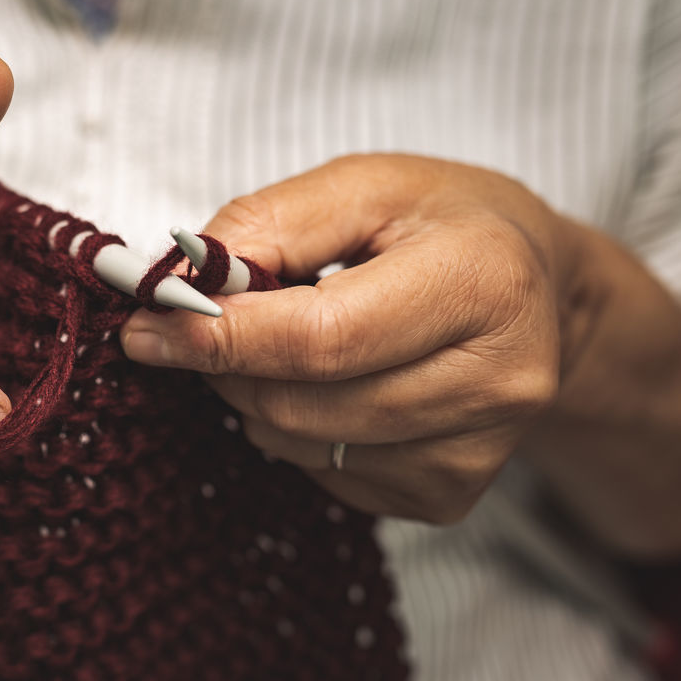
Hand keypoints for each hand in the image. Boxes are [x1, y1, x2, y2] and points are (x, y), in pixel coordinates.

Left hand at [121, 155, 581, 522]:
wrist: (534, 287)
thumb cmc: (442, 224)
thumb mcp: (361, 186)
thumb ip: (264, 227)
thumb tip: (175, 289)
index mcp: (482, 282)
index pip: (320, 338)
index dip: (218, 338)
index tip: (145, 329)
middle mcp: (498, 380)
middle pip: (301, 405)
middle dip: (225, 368)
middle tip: (203, 326)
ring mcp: (478, 450)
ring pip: (302, 448)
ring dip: (255, 399)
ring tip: (283, 345)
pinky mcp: (451, 494)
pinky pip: (326, 478)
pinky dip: (296, 432)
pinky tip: (329, 384)